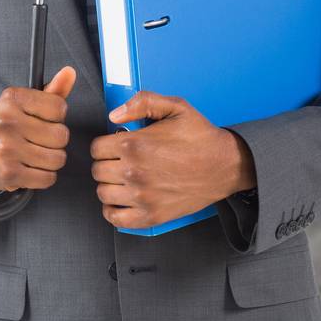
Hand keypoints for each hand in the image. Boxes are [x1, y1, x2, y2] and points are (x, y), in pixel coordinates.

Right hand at [0, 65, 74, 192]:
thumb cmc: (10, 125)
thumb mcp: (27, 103)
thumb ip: (53, 90)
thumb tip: (70, 72)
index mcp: (12, 99)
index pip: (59, 107)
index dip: (57, 116)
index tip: (45, 119)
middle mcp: (6, 122)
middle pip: (61, 135)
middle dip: (57, 140)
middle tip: (40, 139)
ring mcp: (6, 149)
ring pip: (57, 159)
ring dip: (53, 160)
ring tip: (37, 154)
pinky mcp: (9, 173)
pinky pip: (48, 178)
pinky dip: (45, 176)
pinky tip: (32, 168)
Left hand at [90, 90, 254, 228]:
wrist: (224, 165)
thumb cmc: (200, 137)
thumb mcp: (174, 106)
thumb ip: (141, 102)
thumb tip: (115, 114)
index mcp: (136, 144)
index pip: (97, 148)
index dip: (105, 144)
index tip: (115, 145)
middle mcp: (135, 172)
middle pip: (98, 171)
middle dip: (106, 162)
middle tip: (120, 159)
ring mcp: (142, 197)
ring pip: (103, 193)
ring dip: (109, 185)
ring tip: (122, 177)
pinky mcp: (151, 216)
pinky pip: (116, 218)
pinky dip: (113, 210)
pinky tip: (121, 199)